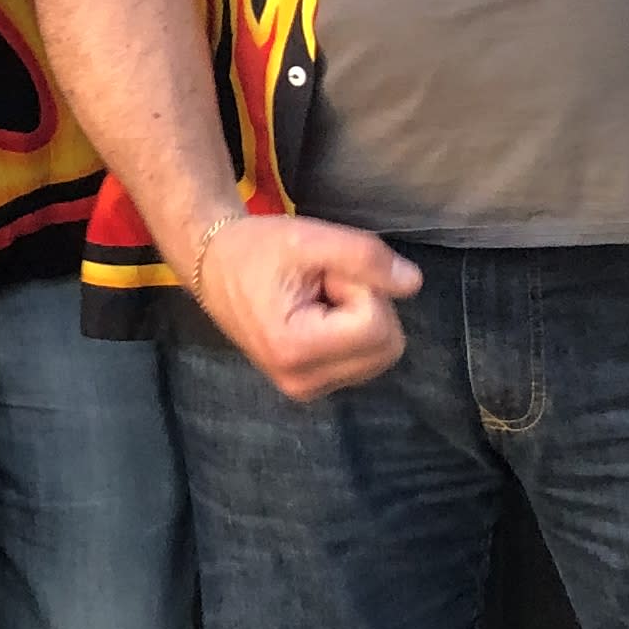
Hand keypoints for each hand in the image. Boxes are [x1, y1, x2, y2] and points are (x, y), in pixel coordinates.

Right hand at [196, 210, 420, 401]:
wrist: (214, 266)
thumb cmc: (256, 249)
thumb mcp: (310, 238)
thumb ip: (365, 256)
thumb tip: (413, 283)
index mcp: (295, 349)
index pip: (376, 325)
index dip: (360, 287)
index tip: (323, 273)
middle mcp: (302, 382)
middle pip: (387, 346)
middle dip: (366, 305)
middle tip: (323, 285)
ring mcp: (307, 390)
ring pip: (382, 355)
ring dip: (362, 319)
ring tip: (319, 299)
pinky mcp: (312, 388)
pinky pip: (366, 361)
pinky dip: (355, 334)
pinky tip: (320, 316)